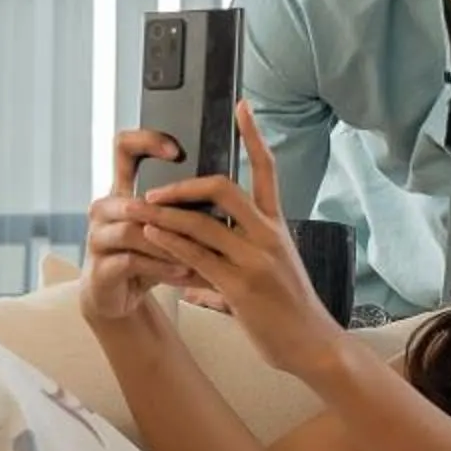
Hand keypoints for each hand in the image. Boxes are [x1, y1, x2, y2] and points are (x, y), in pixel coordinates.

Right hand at [81, 129, 188, 327]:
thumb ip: (186, 205)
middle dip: (171, 212)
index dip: (147, 141)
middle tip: (206, 219)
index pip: (124, 147)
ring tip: (202, 252)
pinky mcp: (101, 268)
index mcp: (123, 189)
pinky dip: (162, 267)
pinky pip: (132, 261)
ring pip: (134, 231)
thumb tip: (233, 187)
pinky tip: (185, 272)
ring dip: (171, 243)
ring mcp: (98, 237)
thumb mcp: (168, 226)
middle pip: (134, 198)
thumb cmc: (150, 255)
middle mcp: (106, 208)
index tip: (178, 150)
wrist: (122, 297)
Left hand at [132, 104, 339, 378]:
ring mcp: (255, 259)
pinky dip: (170, 244)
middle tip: (154, 188)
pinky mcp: (240, 285)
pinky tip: (150, 236)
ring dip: (165, 215)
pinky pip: (197, 257)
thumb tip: (191, 284)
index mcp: (276, 226)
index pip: (266, 169)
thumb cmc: (289, 314)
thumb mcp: (268, 280)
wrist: (312, 345)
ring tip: (137, 210)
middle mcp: (268, 235)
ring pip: (203, 223)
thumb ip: (225, 277)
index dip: (254, 136)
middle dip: (184, 184)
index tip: (241, 105)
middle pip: (224, 188)